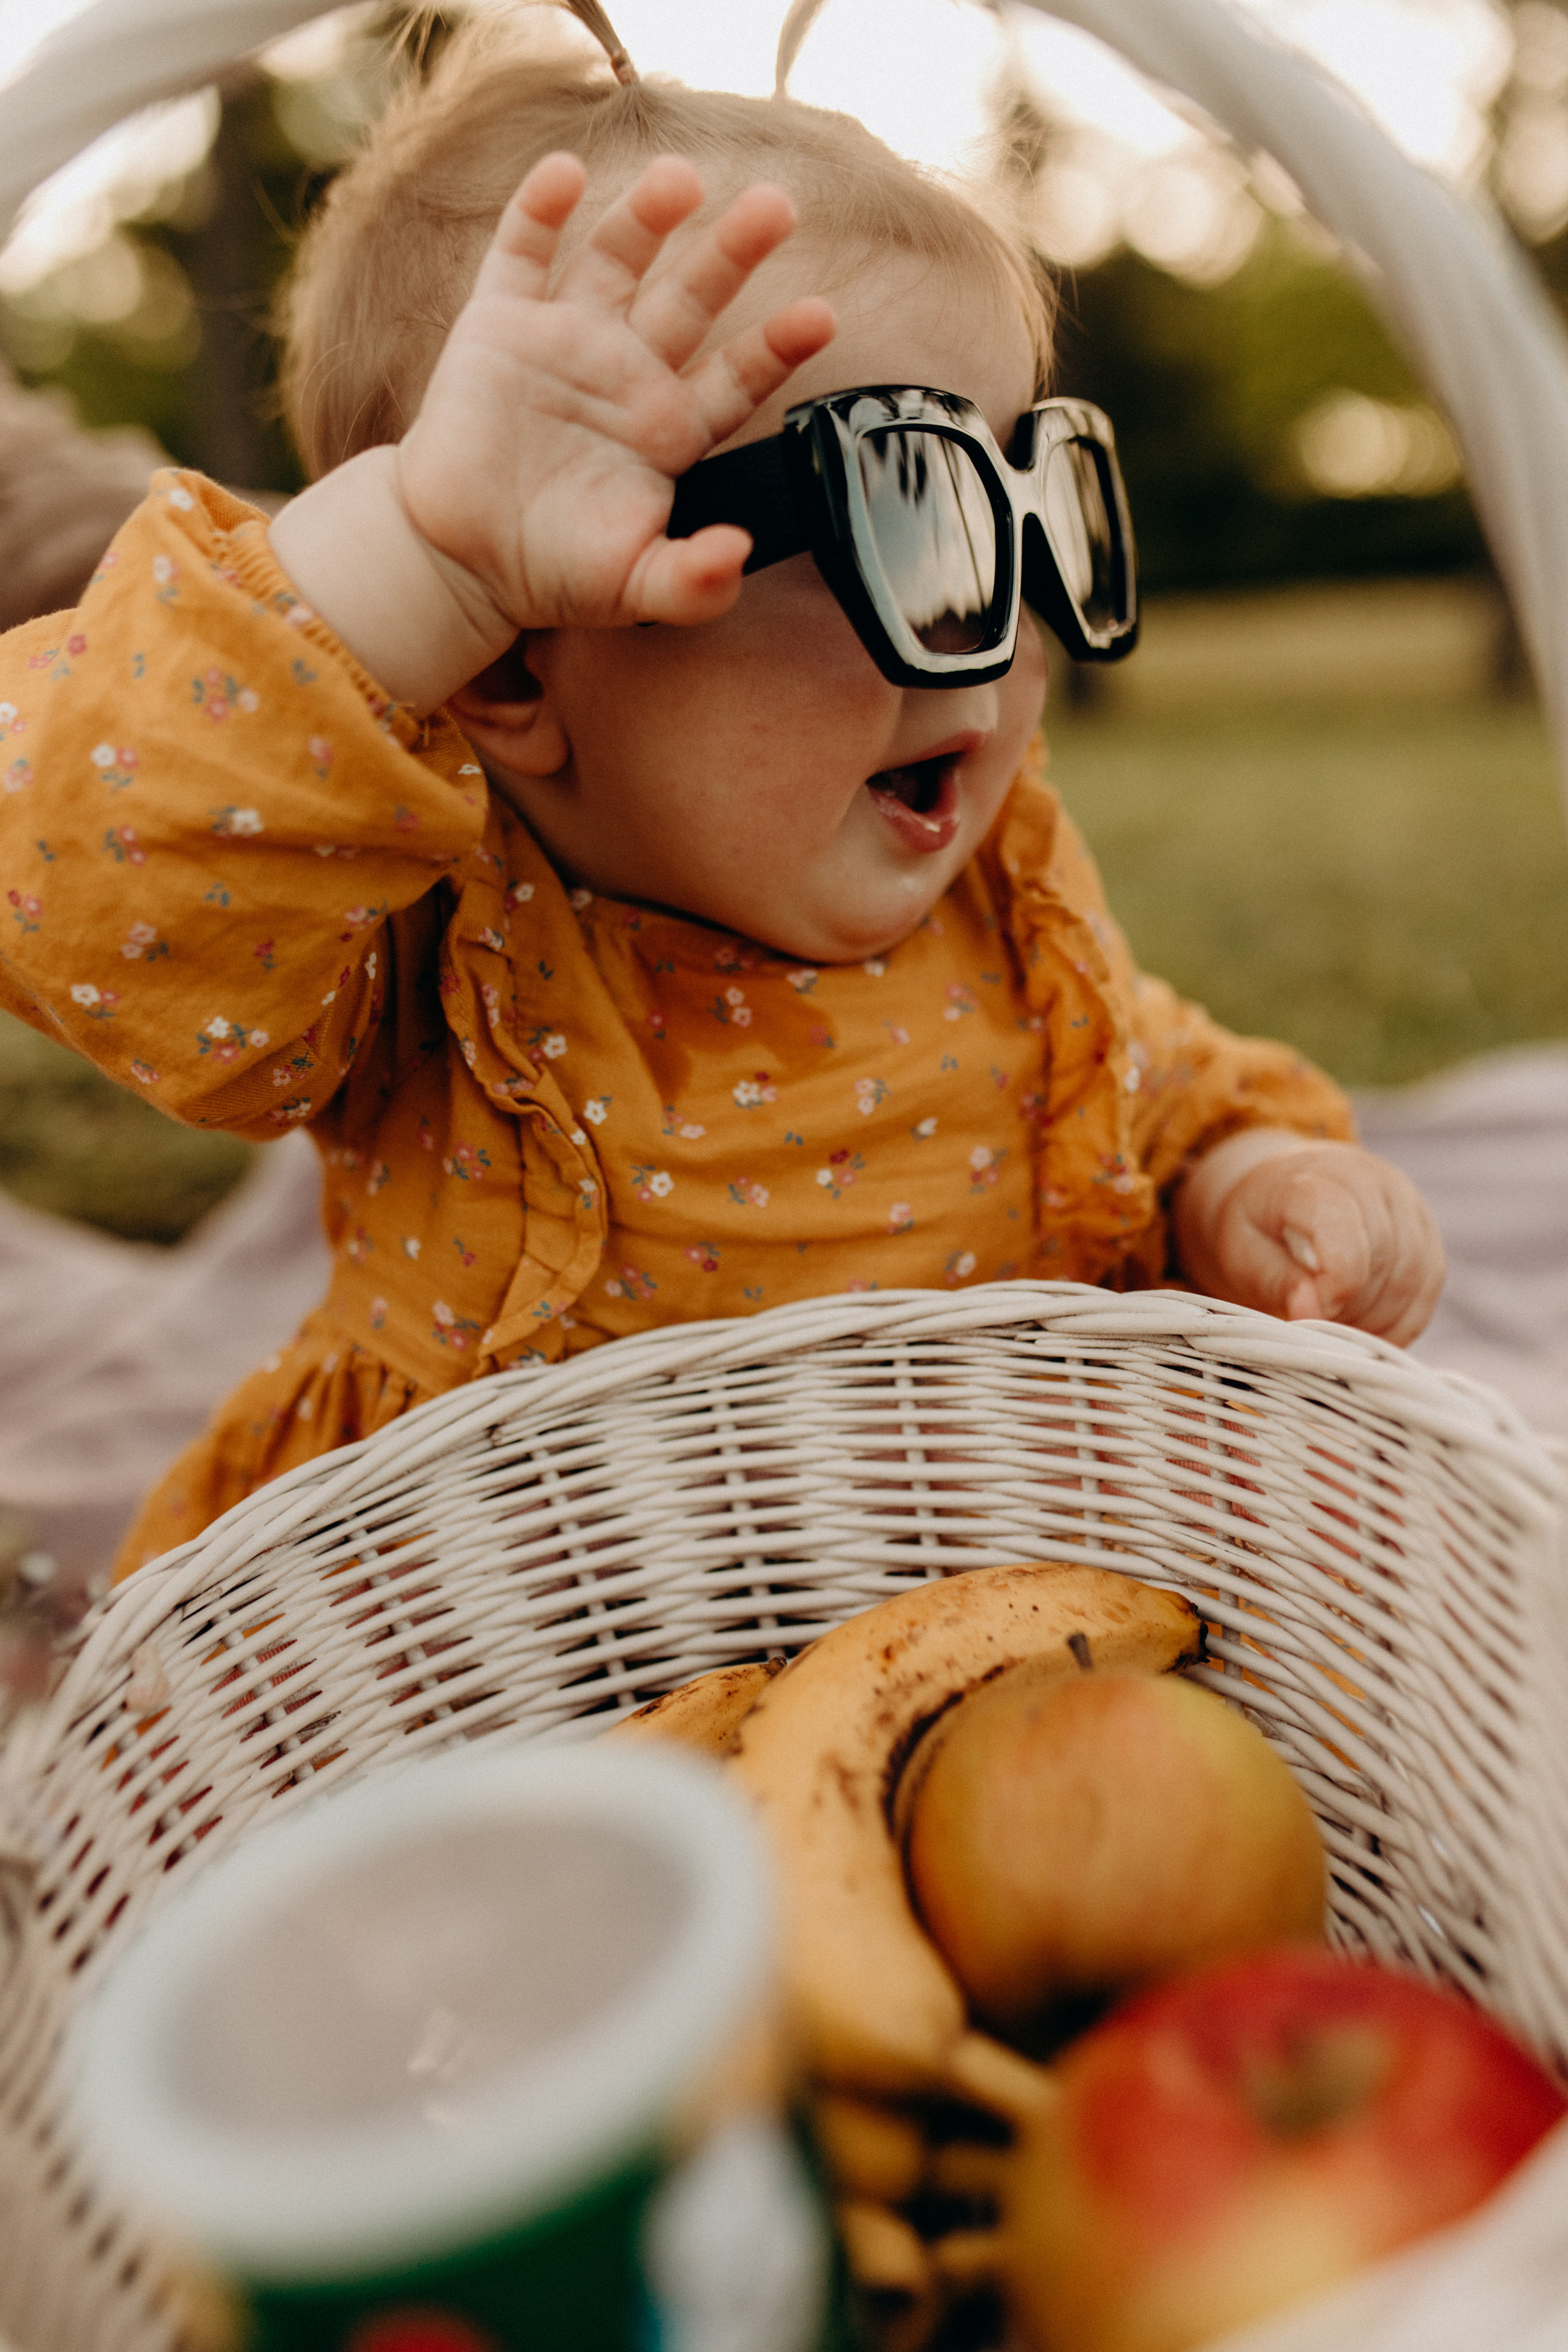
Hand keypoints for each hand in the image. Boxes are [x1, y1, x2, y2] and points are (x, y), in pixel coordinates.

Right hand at [269, 153, 833, 710]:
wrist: (459, 561)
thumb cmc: (552, 573)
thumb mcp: (635, 590)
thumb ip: (694, 583)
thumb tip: (739, 554)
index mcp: (668, 428)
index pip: (737, 377)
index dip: (777, 346)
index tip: (819, 315)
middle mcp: (626, 371)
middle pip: (692, 296)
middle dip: (733, 252)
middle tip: (777, 206)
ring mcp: (564, 339)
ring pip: (617, 257)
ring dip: (648, 214)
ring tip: (682, 179)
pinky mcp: (499, 325)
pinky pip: (522, 253)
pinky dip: (539, 209)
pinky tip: (564, 172)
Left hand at [1172, 1130, 1443, 1346]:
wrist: (1282, 1195)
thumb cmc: (1258, 1225)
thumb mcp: (1242, 1251)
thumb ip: (1275, 1280)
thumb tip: (1310, 1312)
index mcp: (1317, 1178)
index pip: (1345, 1236)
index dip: (1334, 1288)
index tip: (1309, 1317)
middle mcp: (1374, 1181)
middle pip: (1385, 1261)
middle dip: (1351, 1309)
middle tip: (1317, 1329)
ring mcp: (1408, 1203)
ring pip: (1414, 1277)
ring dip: (1377, 1319)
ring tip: (1337, 1332)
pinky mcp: (1426, 1231)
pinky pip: (1429, 1287)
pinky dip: (1401, 1321)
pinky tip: (1366, 1332)